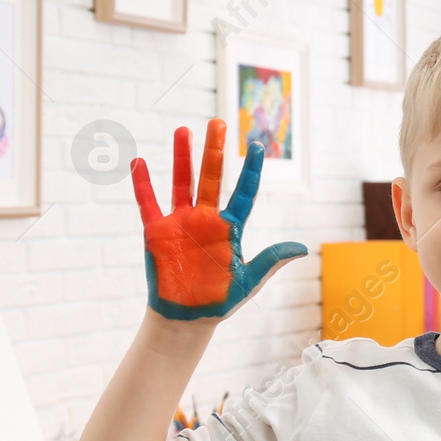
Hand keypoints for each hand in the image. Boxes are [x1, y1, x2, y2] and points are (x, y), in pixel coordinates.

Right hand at [133, 119, 306, 321]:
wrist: (187, 318)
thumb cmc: (220, 299)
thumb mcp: (250, 280)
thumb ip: (271, 260)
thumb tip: (302, 247)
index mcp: (230, 228)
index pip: (243, 193)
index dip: (250, 170)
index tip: (257, 145)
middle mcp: (205, 220)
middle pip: (211, 178)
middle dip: (214, 151)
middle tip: (218, 123)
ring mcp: (180, 223)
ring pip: (181, 183)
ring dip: (182, 157)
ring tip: (183, 131)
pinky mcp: (156, 232)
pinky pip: (148, 203)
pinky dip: (142, 184)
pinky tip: (139, 162)